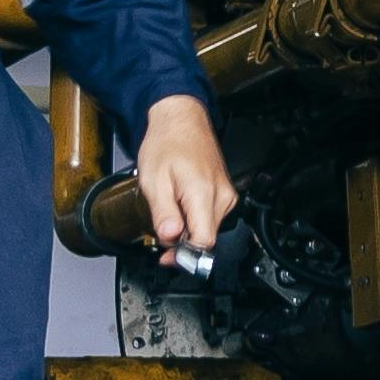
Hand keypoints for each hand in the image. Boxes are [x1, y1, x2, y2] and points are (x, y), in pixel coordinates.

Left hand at [137, 98, 236, 258]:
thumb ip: (163, 213)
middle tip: (161, 231)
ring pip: (208, 229)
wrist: (181, 120)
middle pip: (206, 238)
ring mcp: (226, 195)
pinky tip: (181, 205)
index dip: (184, 256)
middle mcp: (222, 196)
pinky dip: (195, 220)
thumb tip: (170, 238)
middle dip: (182, 243)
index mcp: (203, 193)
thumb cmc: (167, 143)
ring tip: (170, 210)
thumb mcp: (153, 179)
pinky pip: (211, 217)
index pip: (204, 242)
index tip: (168, 258)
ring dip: (188, 230)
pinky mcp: (226, 194)